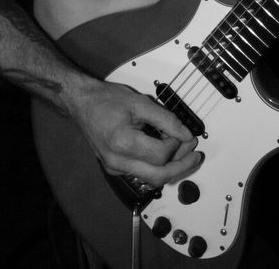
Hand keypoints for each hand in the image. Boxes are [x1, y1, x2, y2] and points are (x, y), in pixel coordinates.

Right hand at [68, 77, 200, 186]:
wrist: (82, 103)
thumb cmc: (107, 99)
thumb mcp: (140, 103)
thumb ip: (166, 119)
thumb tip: (186, 134)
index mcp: (123, 143)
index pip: (161, 155)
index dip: (177, 145)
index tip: (184, 133)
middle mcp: (117, 162)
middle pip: (158, 176)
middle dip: (181, 167)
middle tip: (196, 155)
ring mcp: (114, 168)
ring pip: (151, 179)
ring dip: (171, 169)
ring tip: (186, 155)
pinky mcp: (114, 168)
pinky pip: (141, 173)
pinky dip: (158, 167)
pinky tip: (167, 155)